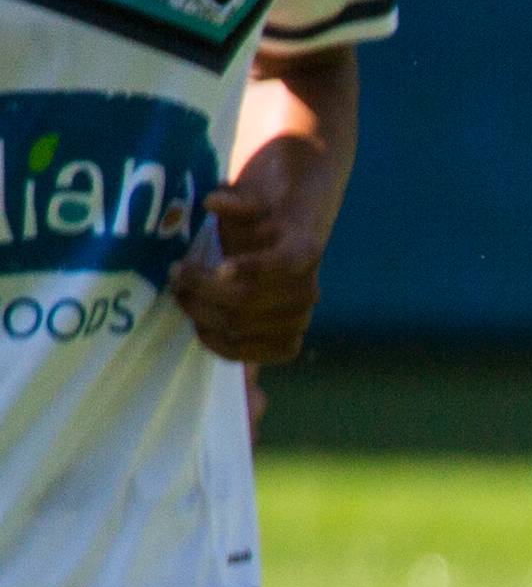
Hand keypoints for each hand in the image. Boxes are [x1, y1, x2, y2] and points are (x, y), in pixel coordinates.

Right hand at [170, 152, 332, 370]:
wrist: (294, 181)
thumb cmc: (252, 241)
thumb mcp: (236, 289)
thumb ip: (228, 328)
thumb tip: (235, 406)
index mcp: (287, 321)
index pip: (242, 346)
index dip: (206, 332)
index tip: (185, 312)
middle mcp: (300, 299)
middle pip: (238, 317)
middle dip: (196, 301)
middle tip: (174, 279)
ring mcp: (302, 266)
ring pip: (248, 290)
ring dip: (205, 276)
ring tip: (182, 262)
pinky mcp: (297, 227)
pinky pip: (275, 250)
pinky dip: (237, 230)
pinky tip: (210, 211)